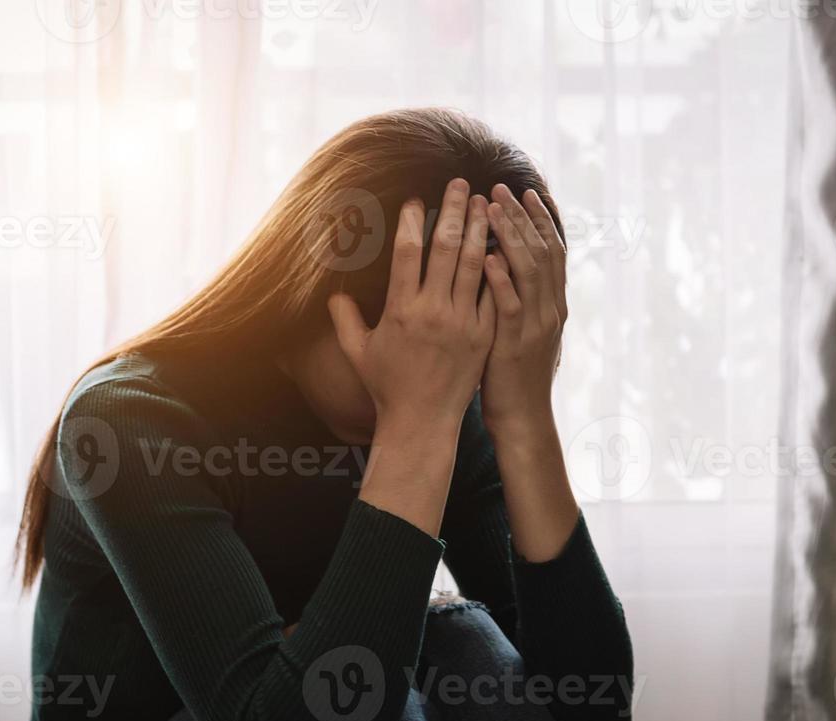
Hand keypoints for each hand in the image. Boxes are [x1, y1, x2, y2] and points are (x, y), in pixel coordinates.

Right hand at [329, 178, 493, 431]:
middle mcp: (434, 312)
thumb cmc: (386, 387)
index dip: (412, 221)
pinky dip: (498, 265)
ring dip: (480, 229)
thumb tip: (334, 292)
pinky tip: (501, 244)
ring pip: (475, 264)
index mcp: (401, 310)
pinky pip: (493, 292)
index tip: (417, 199)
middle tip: (459, 184)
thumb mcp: (357, 352)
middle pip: (446, 248)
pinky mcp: (484, 335)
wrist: (422, 422)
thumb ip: (343, 318)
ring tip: (484, 203)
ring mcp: (463, 322)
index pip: (407, 252)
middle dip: (453, 211)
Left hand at [479, 184, 567, 435]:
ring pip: (528, 271)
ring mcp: (535, 326)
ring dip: (510, 236)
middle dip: (522, 217)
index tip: (525, 192)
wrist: (522, 417)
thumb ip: (519, 299)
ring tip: (492, 209)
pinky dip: (500, 279)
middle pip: (542, 251)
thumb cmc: (513, 374)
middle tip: (502, 188)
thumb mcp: (522, 330)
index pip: (552, 251)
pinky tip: (486, 258)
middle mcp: (550, 309)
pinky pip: (510, 305)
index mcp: (553, 304)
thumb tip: (503, 266)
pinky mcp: (514, 343)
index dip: (540, 220)